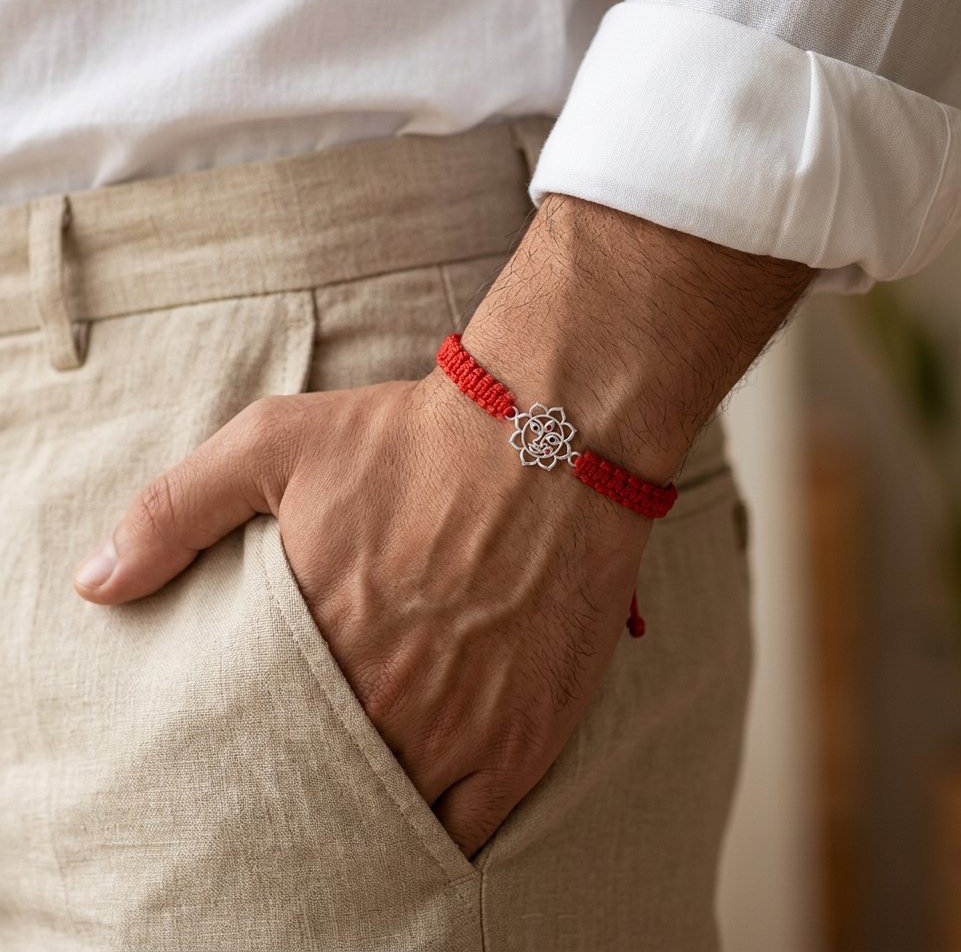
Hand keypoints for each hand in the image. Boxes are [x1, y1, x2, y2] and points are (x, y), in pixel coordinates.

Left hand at [74, 369, 651, 855]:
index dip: (244, 755)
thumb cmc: (413, 437)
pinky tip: (418, 824)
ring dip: (364, 816)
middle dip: (298, 788)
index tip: (240, 753)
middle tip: (292, 781)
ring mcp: (461, 726)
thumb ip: (176, 511)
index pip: (253, 741)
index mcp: (318, 638)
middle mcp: (386, 698)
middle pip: (320, 785)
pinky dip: (435, 835)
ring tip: (350, 804)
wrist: (549, 436)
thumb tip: (98, 584)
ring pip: (389, 816)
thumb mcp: (275, 442)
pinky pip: (469, 828)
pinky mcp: (527, 735)